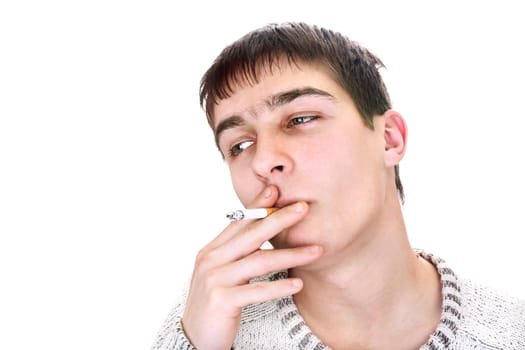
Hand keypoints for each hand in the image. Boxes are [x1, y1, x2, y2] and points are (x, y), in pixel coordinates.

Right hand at [181, 185, 322, 349]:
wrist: (194, 339)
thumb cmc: (214, 304)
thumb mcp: (222, 273)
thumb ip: (236, 253)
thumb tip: (260, 232)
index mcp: (212, 251)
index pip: (238, 222)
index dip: (257, 206)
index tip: (276, 190)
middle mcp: (211, 260)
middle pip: (251, 234)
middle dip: (279, 219)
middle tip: (303, 208)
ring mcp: (214, 279)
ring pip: (259, 261)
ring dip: (291, 254)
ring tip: (317, 251)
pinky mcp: (221, 301)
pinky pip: (256, 290)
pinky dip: (279, 287)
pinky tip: (298, 283)